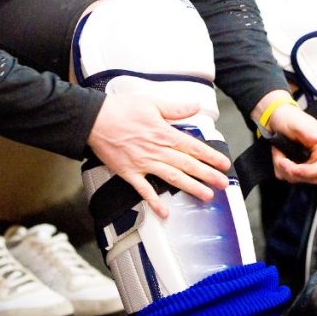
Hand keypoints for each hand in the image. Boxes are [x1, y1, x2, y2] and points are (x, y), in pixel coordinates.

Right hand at [87, 95, 230, 218]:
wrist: (93, 120)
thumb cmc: (120, 109)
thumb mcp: (151, 102)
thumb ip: (175, 108)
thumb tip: (195, 106)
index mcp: (164, 133)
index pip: (193, 147)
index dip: (211, 156)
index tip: (223, 163)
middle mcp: (156, 151)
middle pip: (187, 165)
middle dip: (207, 175)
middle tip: (223, 184)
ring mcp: (143, 163)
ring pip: (172, 178)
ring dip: (191, 188)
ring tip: (206, 196)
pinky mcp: (129, 172)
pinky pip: (144, 190)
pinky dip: (155, 202)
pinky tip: (165, 213)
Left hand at [251, 92, 316, 184]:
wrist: (276, 119)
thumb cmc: (289, 118)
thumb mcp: (297, 122)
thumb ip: (308, 131)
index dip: (309, 172)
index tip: (293, 169)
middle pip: (311, 178)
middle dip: (293, 171)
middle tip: (280, 159)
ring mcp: (309, 164)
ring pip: (298, 179)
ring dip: (283, 169)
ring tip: (278, 152)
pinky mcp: (299, 168)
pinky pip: (288, 176)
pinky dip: (280, 168)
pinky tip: (278, 155)